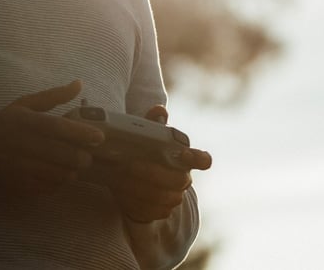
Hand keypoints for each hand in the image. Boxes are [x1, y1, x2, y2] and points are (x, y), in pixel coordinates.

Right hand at [0, 80, 104, 197]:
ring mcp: (23, 169)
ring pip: (61, 175)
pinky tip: (55, 174)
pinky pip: (49, 188)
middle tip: (86, 155)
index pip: (61, 129)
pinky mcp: (20, 186)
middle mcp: (26, 146)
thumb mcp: (24, 104)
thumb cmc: (1, 125)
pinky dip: (58, 182)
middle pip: (66, 156)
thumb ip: (53, 96)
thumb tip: (79, 84)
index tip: (99, 137)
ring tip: (71, 164)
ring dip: (71, 171)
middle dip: (82, 157)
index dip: (83, 134)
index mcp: (28, 122)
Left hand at [106, 105, 211, 223]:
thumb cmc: (143, 151)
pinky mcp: (160, 211)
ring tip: (121, 178)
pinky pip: (152, 211)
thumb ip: (153, 122)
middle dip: (154, 173)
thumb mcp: (146, 135)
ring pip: (164, 198)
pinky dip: (135, 203)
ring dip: (141, 188)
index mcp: (185, 159)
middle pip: (178, 181)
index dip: (197, 159)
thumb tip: (159, 110)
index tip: (184, 154)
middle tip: (131, 164)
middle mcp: (183, 179)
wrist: (131, 180)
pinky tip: (121, 193)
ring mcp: (174, 197)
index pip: (203, 160)